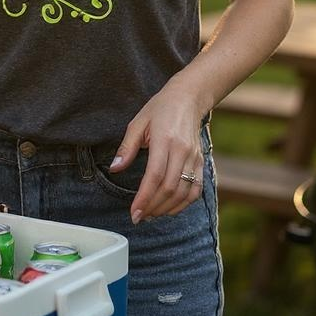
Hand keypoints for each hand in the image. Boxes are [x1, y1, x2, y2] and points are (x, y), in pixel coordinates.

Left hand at [110, 78, 204, 223]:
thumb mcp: (138, 123)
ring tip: (151, 214)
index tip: (134, 212)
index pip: (155, 176)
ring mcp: (194, 158)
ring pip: (183, 192)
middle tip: (139, 216)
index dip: (144, 198)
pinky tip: (169, 208)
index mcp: (165, 140)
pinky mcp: (201, 162)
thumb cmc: (160, 109)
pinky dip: (183, 204)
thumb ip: (127, 147)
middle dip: (153, 207)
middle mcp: (182, 151)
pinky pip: (195, 190)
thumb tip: (115, 168)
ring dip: (166, 208)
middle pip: (169, 188)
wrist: (188, 98)